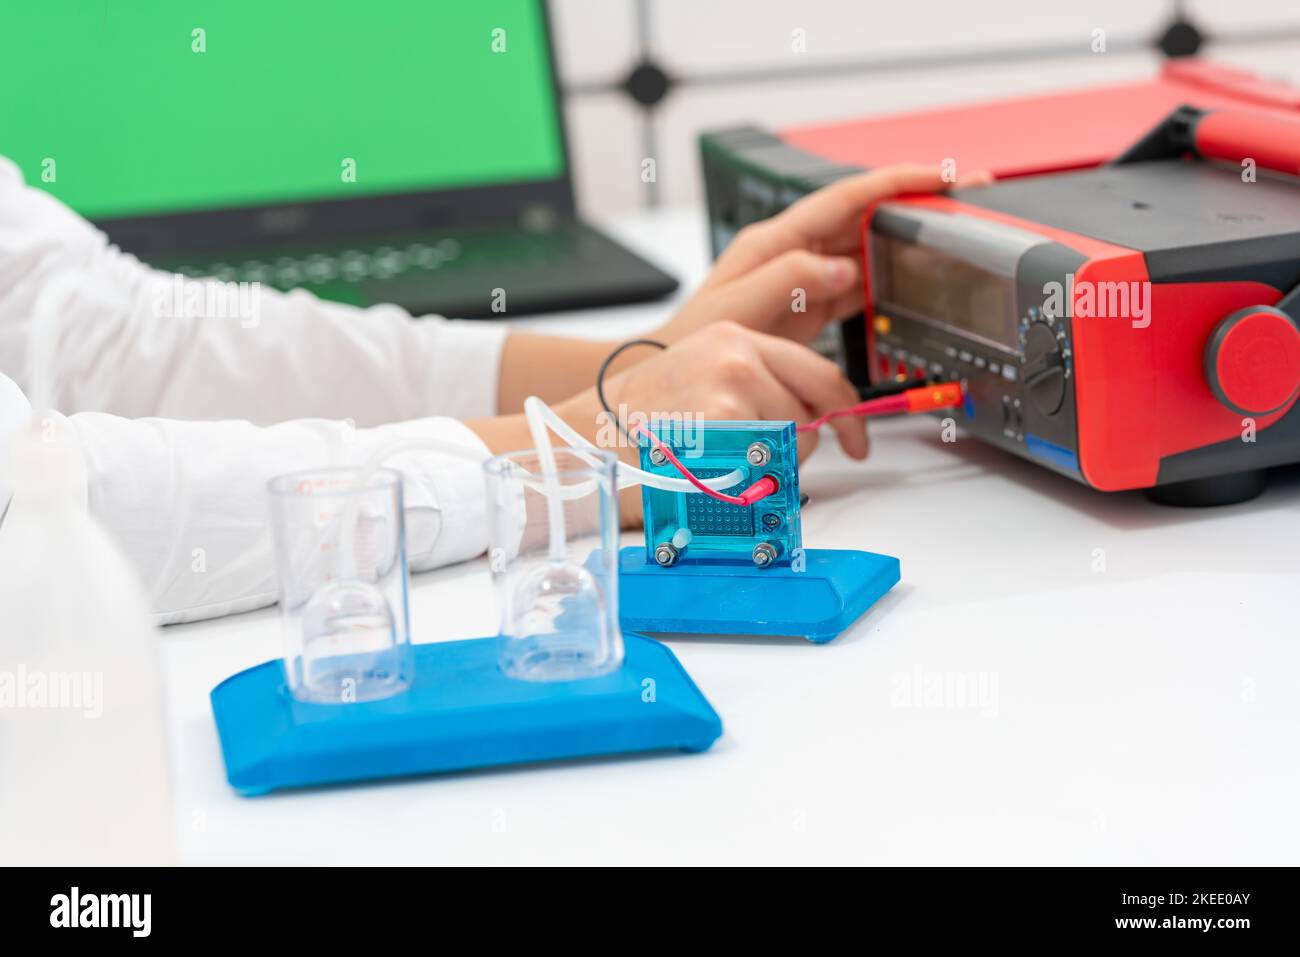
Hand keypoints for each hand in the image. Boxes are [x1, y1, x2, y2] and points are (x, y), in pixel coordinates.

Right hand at [473, 322, 868, 526]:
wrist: (581, 440)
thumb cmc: (632, 423)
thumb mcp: (696, 377)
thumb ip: (753, 385)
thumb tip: (808, 418)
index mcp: (733, 338)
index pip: (818, 372)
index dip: (847, 412)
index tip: (857, 437)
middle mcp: (739, 355)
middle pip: (811, 411)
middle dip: (797, 444)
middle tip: (759, 462)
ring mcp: (734, 390)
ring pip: (795, 444)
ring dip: (770, 466)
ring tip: (717, 462)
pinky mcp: (726, 425)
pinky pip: (771, 467)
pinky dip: (751, 482)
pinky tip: (712, 473)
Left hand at [656, 164, 992, 347]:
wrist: (672, 371)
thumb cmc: (692, 339)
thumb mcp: (734, 308)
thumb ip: (787, 281)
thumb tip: (840, 268)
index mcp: (774, 241)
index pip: (846, 199)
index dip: (895, 182)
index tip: (938, 175)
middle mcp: (792, 253)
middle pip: (864, 220)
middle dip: (914, 208)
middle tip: (962, 202)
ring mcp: (803, 280)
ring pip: (866, 253)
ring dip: (906, 247)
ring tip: (949, 242)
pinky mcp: (809, 309)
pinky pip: (857, 289)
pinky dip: (887, 287)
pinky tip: (912, 290)